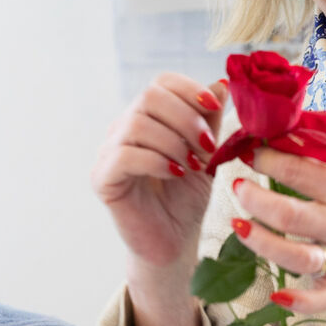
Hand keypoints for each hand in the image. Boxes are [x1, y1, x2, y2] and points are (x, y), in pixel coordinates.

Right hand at [93, 74, 228, 325]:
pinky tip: (175, 174)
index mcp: (147, 117)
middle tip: (207, 146)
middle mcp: (122, 129)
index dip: (189, 89)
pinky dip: (156, 160)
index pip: (161, 82)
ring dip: (174, 142)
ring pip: (137, 123)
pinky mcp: (102, 178)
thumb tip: (222, 83)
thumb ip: (209, 121)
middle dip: (186, 118)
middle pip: (149, 97)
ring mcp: (108, 152)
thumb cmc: (186, 200)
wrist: (173, 244)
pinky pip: (124, 155)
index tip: (214, 108)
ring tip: (192, 165)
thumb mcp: (206, 154)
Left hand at [233, 147, 325, 313]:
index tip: (250, 154)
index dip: (268, 162)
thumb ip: (315, 161)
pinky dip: (301, 301)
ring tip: (238, 225)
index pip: (299, 173)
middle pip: (290, 215)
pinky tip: (276, 296)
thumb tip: (272, 141)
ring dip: (262, 242)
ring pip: (297, 256)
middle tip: (238, 186)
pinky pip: (322, 298)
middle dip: (256, 200)